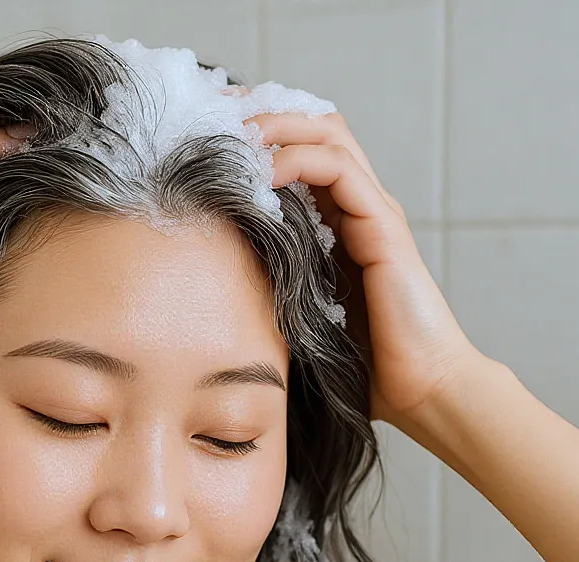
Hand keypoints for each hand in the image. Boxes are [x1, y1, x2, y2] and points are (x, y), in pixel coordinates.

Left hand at [236, 99, 478, 423]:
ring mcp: (373, 214)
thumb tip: (201, 290)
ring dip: (275, 126)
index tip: (208, 132)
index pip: (301, 153)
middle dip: (262, 114)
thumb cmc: (358, 363)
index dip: (258, 135)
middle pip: (314, 130)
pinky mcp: (383, 229)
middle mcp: (357, 208)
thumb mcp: (295, 315)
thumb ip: (266, 287)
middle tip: (213, 115)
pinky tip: (259, 172)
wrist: (418, 390)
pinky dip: (297, 160)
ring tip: (231, 133)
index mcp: (338, 223)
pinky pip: (339, 172)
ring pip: (328, 136)